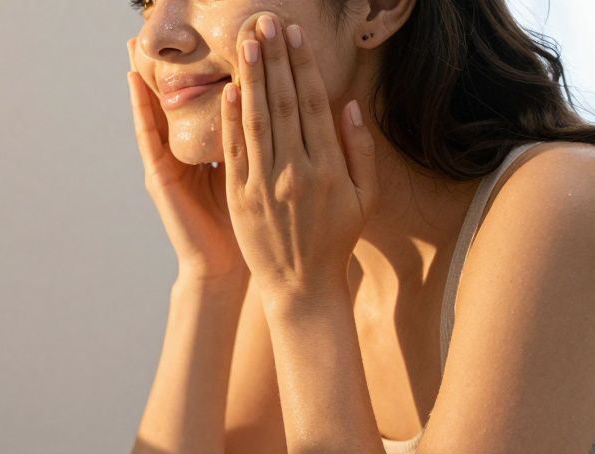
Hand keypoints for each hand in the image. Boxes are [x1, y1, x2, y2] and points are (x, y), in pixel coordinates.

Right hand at [127, 39, 244, 281]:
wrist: (225, 267)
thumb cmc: (250, 227)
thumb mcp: (257, 176)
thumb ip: (260, 144)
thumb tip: (276, 108)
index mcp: (212, 149)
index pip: (210, 100)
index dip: (206, 68)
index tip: (209, 36)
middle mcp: (185, 152)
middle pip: (178, 99)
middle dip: (170, 64)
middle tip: (159, 27)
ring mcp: (168, 164)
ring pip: (158, 111)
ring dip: (148, 77)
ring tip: (136, 44)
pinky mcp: (159, 178)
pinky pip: (150, 137)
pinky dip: (142, 110)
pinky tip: (134, 84)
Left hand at [221, 14, 377, 302]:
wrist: (301, 286)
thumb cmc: (335, 240)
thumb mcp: (365, 197)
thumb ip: (359, 150)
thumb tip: (348, 105)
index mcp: (328, 167)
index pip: (312, 104)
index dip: (302, 66)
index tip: (294, 35)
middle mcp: (295, 171)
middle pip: (282, 104)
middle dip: (274, 60)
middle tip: (265, 23)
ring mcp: (264, 184)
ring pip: (256, 121)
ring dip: (251, 79)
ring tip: (247, 44)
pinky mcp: (240, 197)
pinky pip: (234, 152)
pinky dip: (231, 120)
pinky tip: (230, 91)